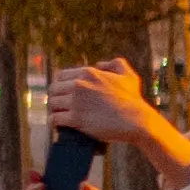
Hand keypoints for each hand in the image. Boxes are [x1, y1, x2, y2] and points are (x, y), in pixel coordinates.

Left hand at [41, 60, 189, 179]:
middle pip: (53, 89)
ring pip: (52, 103)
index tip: (63, 94)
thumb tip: (99, 64)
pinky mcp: (75, 118)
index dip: (61, 85)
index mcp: (88, 73)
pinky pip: (54, 118)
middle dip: (56, 98)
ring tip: (59, 116)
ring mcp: (76, 101)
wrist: (136, 120)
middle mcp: (79, 84)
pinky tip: (57, 125)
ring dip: (55, 110)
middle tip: (60, 107)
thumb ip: (115, 64)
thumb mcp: (128, 76)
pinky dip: (54, 122)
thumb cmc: (133, 100)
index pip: (61, 76)